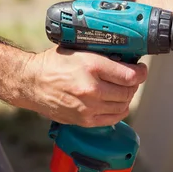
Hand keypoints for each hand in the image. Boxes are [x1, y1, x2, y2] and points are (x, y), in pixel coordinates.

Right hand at [20, 47, 146, 125]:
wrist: (31, 82)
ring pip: (122, 106)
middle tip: (131, 79)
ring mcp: (88, 107)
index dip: (141, 73)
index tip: (141, 69)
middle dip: (134, 84)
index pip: (129, 75)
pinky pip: (112, 119)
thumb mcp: (81, 51)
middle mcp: (92, 89)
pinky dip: (119, 111)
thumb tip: (127, 61)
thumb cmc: (54, 64)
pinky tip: (116, 104)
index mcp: (92, 66)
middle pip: (128, 92)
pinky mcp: (84, 120)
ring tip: (122, 90)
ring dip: (126, 98)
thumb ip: (104, 57)